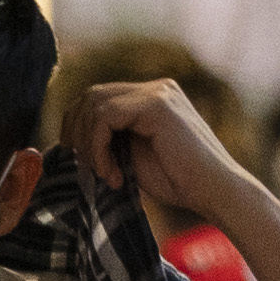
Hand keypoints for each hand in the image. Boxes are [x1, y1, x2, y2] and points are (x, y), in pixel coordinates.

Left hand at [75, 75, 262, 229]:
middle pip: (90, 96)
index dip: (75, 128)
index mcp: (149, 98)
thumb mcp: (129, 154)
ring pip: (94, 105)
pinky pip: (106, 117)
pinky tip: (114, 173)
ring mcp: (159, 92)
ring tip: (105, 174)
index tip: (79, 162)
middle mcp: (155, 88)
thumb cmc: (176, 180)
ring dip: (89, 145)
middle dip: (76, 134)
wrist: (213, 192)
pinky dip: (98, 148)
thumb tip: (65, 138)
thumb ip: (108, 138)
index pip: (94, 99)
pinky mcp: (158, 104)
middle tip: (87, 169)